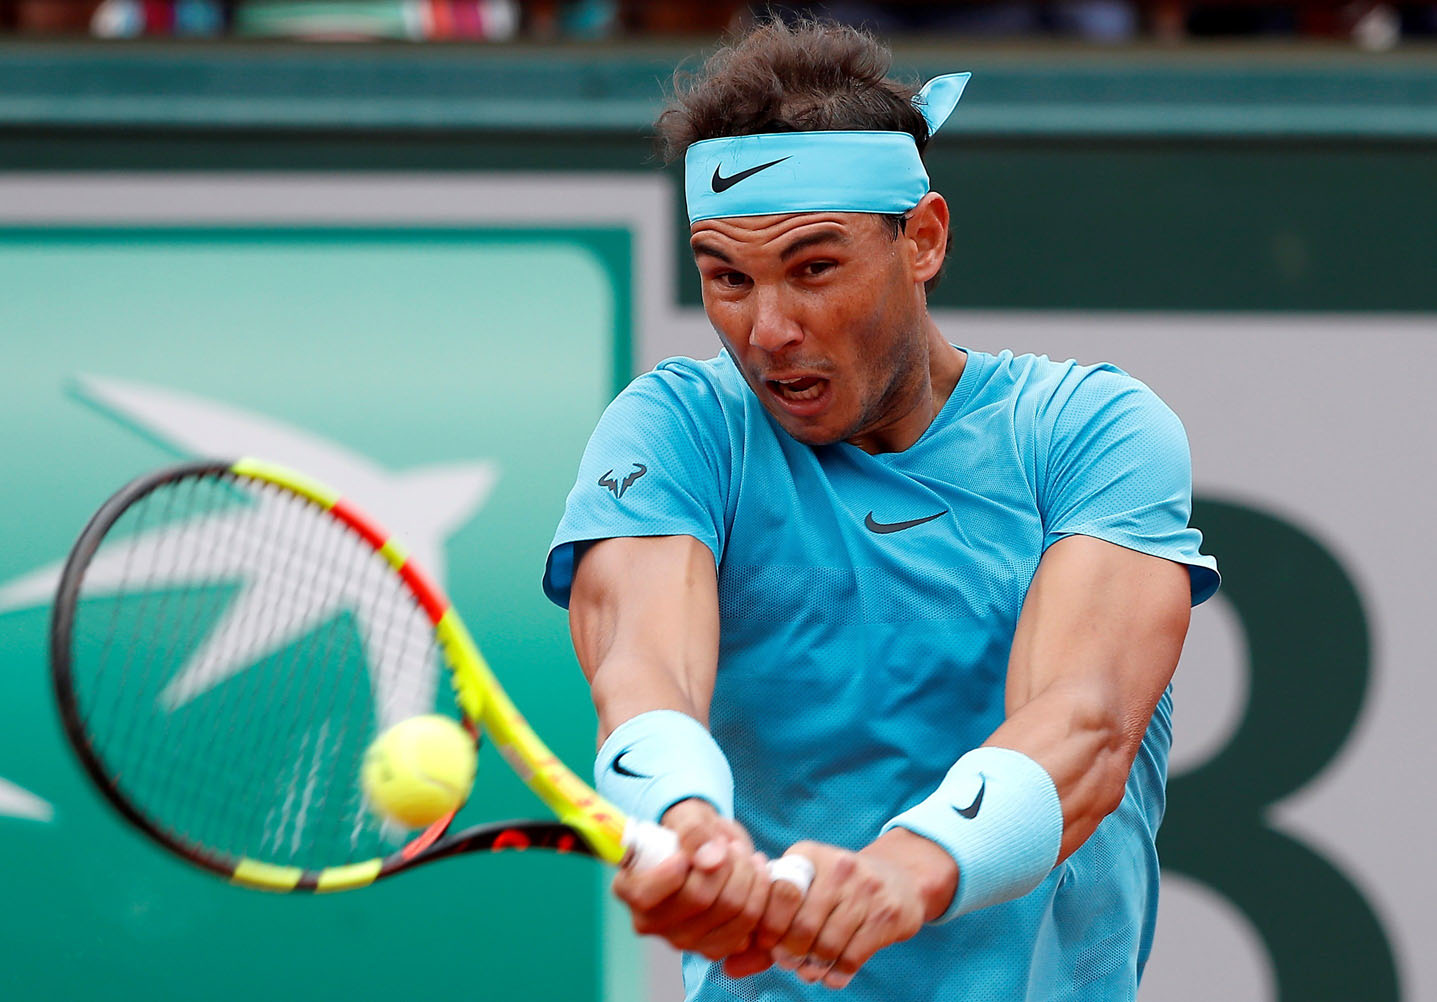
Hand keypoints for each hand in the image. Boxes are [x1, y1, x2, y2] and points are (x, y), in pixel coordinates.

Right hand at [611, 799, 771, 959]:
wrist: (707, 850)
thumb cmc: (688, 832)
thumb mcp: (687, 817)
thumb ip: (694, 832)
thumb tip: (711, 860)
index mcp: (629, 889)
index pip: (646, 894)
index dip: (676, 870)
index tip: (694, 848)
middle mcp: (650, 922)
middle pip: (700, 899)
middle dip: (727, 864)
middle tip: (731, 846)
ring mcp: (681, 940)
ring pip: (731, 911)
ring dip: (748, 877)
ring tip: (746, 856)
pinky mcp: (712, 948)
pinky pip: (748, 927)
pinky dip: (759, 896)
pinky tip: (755, 876)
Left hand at [725, 829, 956, 988]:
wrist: (898, 879)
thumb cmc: (836, 891)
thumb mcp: (804, 894)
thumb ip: (767, 929)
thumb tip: (728, 967)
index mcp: (808, 855)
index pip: (779, 893)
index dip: (769, 928)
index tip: (769, 945)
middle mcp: (839, 866)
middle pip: (803, 924)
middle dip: (790, 953)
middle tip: (789, 963)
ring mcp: (867, 889)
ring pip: (828, 943)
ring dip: (813, 966)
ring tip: (809, 970)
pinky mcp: (888, 914)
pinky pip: (854, 955)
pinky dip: (837, 974)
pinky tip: (832, 975)